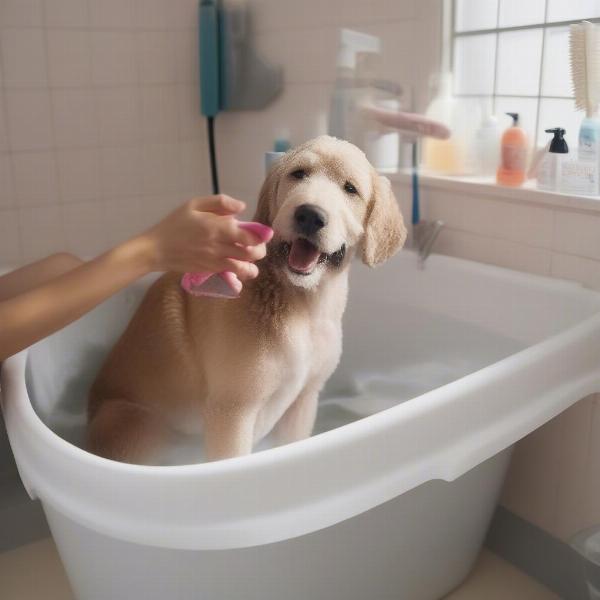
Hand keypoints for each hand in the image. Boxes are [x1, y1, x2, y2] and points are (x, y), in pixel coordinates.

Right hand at [136, 195, 267, 278]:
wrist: (156, 249)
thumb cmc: (174, 224)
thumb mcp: (194, 204)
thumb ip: (220, 202)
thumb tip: (242, 208)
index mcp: (218, 227)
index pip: (250, 235)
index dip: (261, 236)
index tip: (263, 234)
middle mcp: (220, 246)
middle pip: (251, 253)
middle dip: (260, 251)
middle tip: (258, 247)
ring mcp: (215, 261)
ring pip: (244, 268)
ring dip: (253, 266)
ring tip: (250, 260)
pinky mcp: (211, 271)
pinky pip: (232, 275)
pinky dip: (241, 273)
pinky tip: (239, 268)